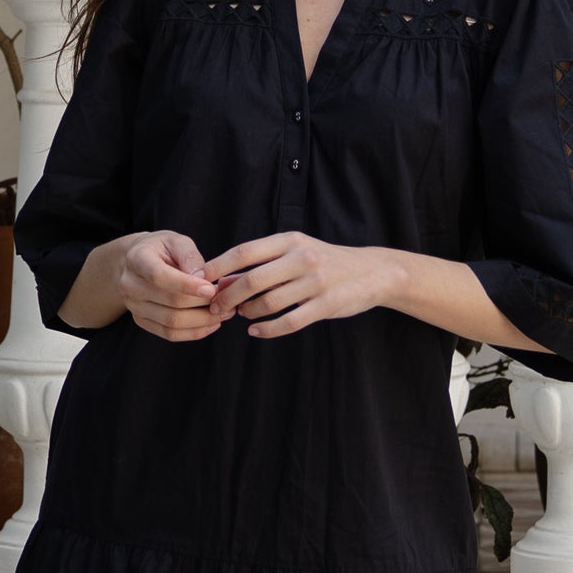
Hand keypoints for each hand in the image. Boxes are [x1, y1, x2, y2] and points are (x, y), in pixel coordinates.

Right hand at [117, 230, 226, 341]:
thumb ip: (190, 256)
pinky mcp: (141, 320)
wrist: (138, 261)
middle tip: (228, 301)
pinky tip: (212, 324)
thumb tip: (202, 278)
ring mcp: (134, 306)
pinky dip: (193, 332)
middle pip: (171, 302)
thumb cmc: (162, 248)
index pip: (160, 277)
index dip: (187, 285)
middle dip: (203, 304)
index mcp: (137, 259)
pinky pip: (169, 334)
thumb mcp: (176, 240)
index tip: (211, 289)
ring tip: (224, 313)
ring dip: (203, 321)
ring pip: (172, 322)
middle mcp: (130, 285)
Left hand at [200, 232, 390, 337]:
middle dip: (228, 296)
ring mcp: (316, 282)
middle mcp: (302, 258)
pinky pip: (290, 321)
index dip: (219, 266)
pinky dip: (268, 329)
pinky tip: (256, 331)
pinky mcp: (326, 305)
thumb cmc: (325, 262)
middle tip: (216, 307)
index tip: (200, 280)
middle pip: (252, 280)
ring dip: (248, 312)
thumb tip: (222, 279)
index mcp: (290, 241)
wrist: (372, 272)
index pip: (245, 251)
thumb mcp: (296, 252)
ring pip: (269, 303)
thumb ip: (262, 263)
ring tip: (241, 315)